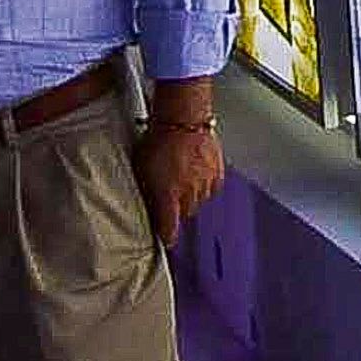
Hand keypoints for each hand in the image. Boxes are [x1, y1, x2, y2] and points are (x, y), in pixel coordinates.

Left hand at [137, 116, 224, 240]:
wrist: (184, 119)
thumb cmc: (158, 139)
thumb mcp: (142, 168)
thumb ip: (147, 192)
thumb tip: (150, 207)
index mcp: (168, 197)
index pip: (170, 229)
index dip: (168, 237)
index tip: (167, 240)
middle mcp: (189, 196)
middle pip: (185, 214)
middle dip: (177, 206)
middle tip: (169, 189)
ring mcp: (205, 187)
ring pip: (199, 201)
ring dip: (191, 193)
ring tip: (181, 174)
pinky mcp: (218, 176)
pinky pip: (210, 189)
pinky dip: (203, 183)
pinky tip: (195, 170)